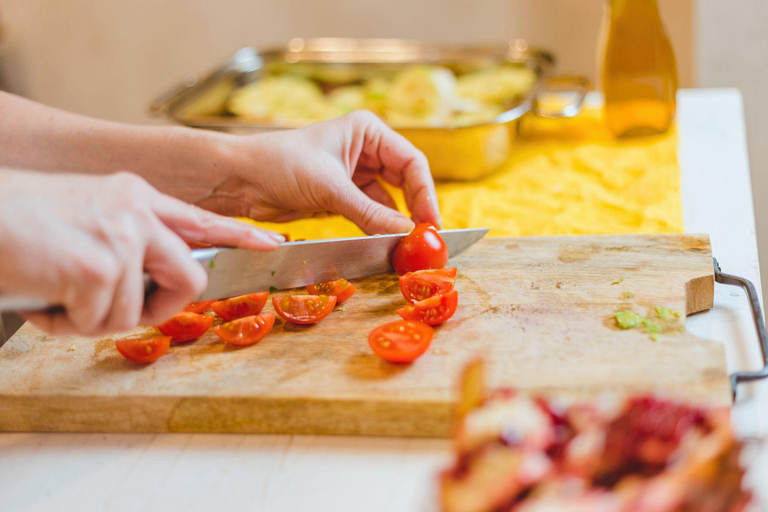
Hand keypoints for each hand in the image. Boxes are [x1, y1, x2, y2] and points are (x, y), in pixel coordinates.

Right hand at [0, 170, 283, 335]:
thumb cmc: (14, 224)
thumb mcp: (82, 218)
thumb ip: (124, 240)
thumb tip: (147, 281)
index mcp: (132, 196)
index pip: (199, 219)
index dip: (238, 235)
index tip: (271, 244)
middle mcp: (134, 210)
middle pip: (190, 275)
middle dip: (158, 308)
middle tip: (110, 310)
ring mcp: (121, 235)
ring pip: (135, 310)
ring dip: (89, 318)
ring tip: (52, 293)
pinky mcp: (99, 265)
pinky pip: (99, 322)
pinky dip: (64, 324)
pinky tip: (40, 298)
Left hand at [195, 111, 441, 234]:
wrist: (239, 179)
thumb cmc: (278, 164)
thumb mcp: (328, 188)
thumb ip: (370, 213)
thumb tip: (406, 233)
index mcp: (366, 131)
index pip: (411, 161)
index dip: (426, 192)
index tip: (432, 222)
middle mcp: (364, 149)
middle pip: (405, 181)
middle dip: (415, 209)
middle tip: (426, 238)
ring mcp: (353, 174)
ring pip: (388, 201)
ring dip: (395, 223)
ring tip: (406, 246)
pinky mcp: (340, 197)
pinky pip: (369, 214)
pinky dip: (377, 229)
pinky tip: (384, 244)